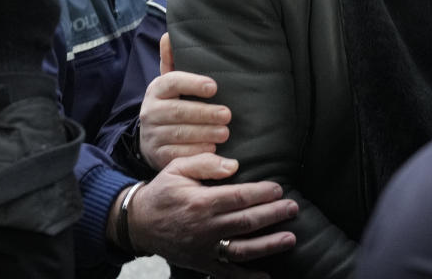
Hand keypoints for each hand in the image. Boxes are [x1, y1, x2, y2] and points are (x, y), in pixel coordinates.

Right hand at [128, 153, 297, 277]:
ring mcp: (204, 249)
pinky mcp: (201, 263)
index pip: (238, 197)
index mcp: (200, 202)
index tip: (278, 189)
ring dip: (268, 245)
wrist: (138, 223)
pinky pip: (227, 273)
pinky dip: (247, 277)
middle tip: (293, 208)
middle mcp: (205, 228)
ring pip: (242, 249)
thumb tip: (233, 165)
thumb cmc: (162, 192)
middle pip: (245, 222)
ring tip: (290, 238)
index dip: (261, 194)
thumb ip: (205, 163)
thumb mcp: (177, 168)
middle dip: (272, 215)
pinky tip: (265, 276)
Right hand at [139, 33, 231, 169]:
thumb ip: (172, 61)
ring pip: (179, 134)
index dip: (193, 83)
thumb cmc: (170, 105)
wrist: (150, 139)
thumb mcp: (169, 84)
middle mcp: (150, 111)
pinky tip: (212, 150)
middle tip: (227, 115)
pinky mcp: (158, 155)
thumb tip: (169, 34)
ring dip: (204, 134)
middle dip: (204, 114)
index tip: (214, 87)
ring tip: (224, 133)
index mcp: (156, 90)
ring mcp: (153, 135)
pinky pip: (178, 154)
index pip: (171, 82)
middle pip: (178, 111)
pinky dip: (196, 152)